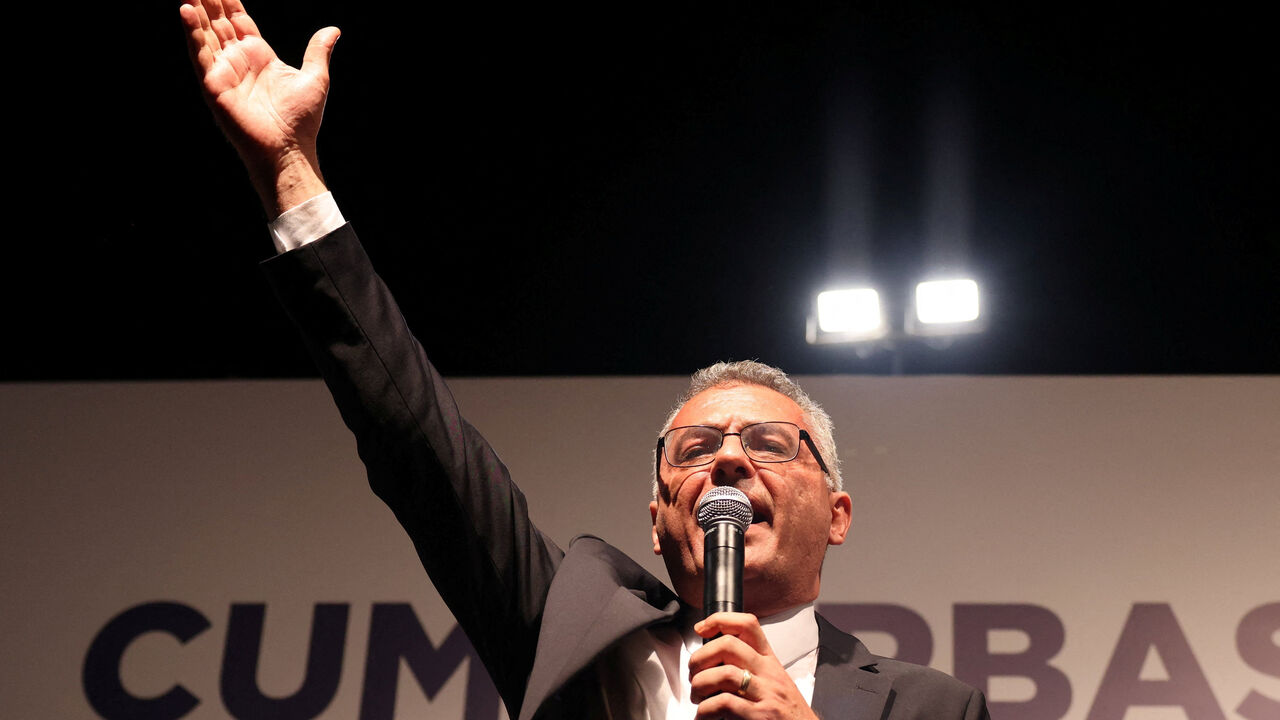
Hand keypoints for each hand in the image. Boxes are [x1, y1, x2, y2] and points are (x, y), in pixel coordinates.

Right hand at [179, 0, 338, 213]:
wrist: (290, 149)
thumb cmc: (302, 121)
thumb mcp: (316, 78)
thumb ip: (318, 50)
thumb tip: (333, 29)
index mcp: (259, 55)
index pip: (239, 20)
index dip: (229, 0)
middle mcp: (238, 61)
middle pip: (218, 22)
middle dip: (209, 0)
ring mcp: (224, 72)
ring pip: (205, 32)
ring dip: (195, 9)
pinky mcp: (213, 85)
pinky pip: (200, 54)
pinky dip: (192, 32)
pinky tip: (186, 10)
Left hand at [689, 612, 817, 719]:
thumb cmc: (787, 713)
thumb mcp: (773, 682)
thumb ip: (749, 668)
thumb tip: (713, 662)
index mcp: (769, 661)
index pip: (747, 625)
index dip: (719, 620)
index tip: (701, 629)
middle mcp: (769, 673)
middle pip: (728, 645)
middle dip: (700, 658)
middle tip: (693, 674)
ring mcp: (766, 694)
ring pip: (724, 674)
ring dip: (700, 685)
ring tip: (698, 698)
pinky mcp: (760, 716)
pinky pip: (724, 704)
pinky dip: (705, 711)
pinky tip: (703, 717)